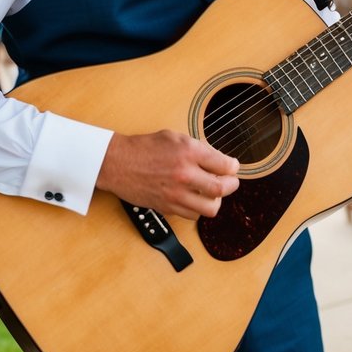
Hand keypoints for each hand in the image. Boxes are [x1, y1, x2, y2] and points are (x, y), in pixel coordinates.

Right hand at [96, 129, 239, 219]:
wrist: (118, 163)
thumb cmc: (144, 147)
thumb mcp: (173, 136)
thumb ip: (198, 147)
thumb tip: (218, 159)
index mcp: (188, 152)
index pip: (224, 165)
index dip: (233, 167)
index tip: (232, 167)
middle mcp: (184, 174)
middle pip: (221, 188)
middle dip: (231, 185)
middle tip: (230, 182)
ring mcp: (176, 193)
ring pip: (210, 208)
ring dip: (216, 200)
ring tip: (213, 193)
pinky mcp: (168, 207)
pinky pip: (193, 216)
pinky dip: (199, 209)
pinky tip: (196, 199)